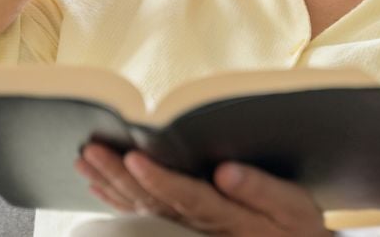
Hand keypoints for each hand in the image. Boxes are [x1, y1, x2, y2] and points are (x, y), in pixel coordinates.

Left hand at [74, 143, 332, 236]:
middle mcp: (199, 227)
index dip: (158, 179)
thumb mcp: (293, 207)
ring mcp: (186, 231)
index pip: (186, 197)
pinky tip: (99, 185)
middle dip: (120, 175)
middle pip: (153, 201)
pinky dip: (118, 200)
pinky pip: (143, 216)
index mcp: (227, 216)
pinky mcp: (181, 230)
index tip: (135, 158)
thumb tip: (226, 171)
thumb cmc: (294, 227)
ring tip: (85, 161)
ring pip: (140, 208)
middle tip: (92, 150)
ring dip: (111, 184)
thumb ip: (262, 190)